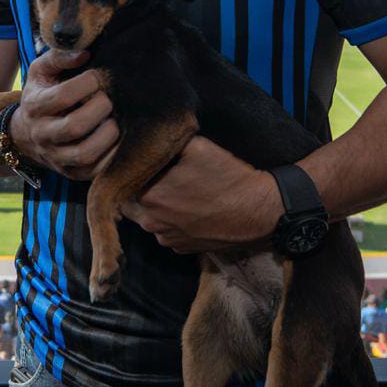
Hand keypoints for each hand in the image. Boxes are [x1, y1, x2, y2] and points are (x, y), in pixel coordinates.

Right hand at [11, 49, 120, 180]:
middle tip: (108, 99)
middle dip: (100, 109)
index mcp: (36, 106)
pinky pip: (95, 170)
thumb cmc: (41, 95)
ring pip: (85, 153)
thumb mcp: (40, 72)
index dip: (87, 83)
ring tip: (113, 121)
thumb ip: (59, 57)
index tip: (97, 77)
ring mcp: (57, 157)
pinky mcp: (71, 173)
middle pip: (75, 126)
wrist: (24, 135)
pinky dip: (112, 155)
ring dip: (108, 135)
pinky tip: (116, 139)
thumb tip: (85, 53)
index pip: (63, 96)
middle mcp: (44, 134)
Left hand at [123, 137, 280, 253]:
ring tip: (183, 191)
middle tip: (165, 174)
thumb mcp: (196, 146)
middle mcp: (151, 221)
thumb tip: (148, 137)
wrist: (259, 211)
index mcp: (148, 195)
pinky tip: (193, 208)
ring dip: (160, 204)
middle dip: (146, 186)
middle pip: (135, 199)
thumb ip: (166, 143)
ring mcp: (166, 239)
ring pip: (151, 216)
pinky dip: (174, 220)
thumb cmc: (228, 176)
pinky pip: (168, 231)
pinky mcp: (182, 249)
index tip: (149, 160)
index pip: (127, 178)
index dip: (136, 167)